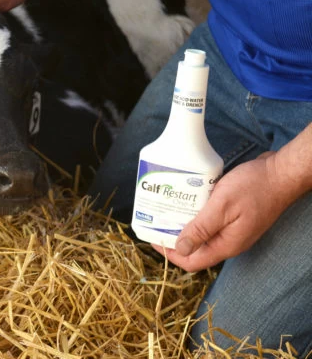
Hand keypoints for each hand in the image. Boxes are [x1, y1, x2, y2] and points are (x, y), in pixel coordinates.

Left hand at [152, 151, 298, 271]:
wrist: (281, 172)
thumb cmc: (255, 187)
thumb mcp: (222, 206)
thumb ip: (201, 229)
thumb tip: (180, 248)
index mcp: (226, 245)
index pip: (192, 261)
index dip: (170, 253)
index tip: (153, 238)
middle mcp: (229, 241)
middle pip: (195, 249)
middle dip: (174, 238)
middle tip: (157, 222)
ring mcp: (233, 229)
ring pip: (202, 234)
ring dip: (184, 224)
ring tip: (167, 211)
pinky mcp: (234, 217)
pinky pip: (210, 221)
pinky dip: (196, 214)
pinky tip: (187, 201)